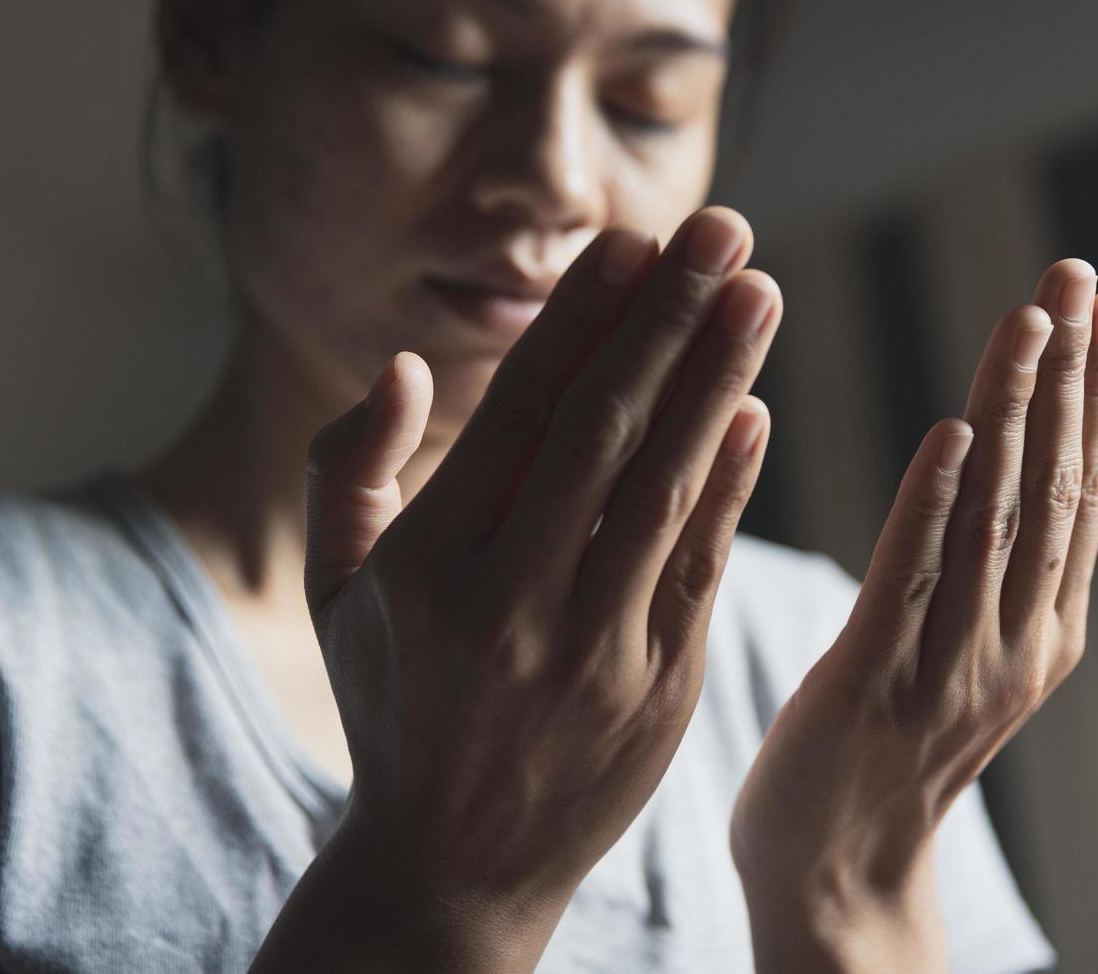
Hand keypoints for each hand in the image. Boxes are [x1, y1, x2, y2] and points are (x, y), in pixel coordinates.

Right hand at [255, 207, 782, 970]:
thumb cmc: (396, 706)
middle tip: (726, 229)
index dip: (584, 319)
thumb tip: (407, 365)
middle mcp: (508, 606)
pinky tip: (756, 412)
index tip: (634, 242)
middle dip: (670, 320)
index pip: (520, 415)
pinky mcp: (657, 690)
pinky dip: (730, 486)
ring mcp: (590, 653)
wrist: (455, 868)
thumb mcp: (337, 590)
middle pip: (603, 433)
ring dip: (718, 381)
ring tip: (759, 292)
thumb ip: (350, 468)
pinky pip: (700, 567)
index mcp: (425, 569)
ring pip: (664, 491)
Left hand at [729, 260, 1097, 970]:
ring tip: (1030, 320)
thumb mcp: (959, 658)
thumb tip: (996, 462)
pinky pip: (912, 581)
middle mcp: (1015, 645)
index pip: (1081, 490)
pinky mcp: (876, 689)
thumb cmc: (882, 755)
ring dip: (1015, 413)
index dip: (1095, 393)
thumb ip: (982, 571)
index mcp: (1040, 632)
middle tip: (1078, 275)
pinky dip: (938, 504)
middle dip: (1070, 375)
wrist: (837, 879)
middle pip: (1054, 488)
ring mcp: (952, 669)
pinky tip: (956, 431)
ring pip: (997, 520)